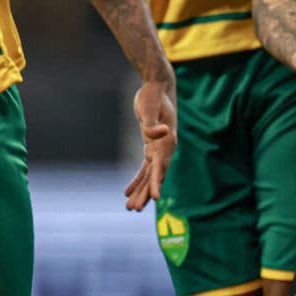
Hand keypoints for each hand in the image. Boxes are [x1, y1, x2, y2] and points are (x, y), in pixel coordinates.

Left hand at [124, 78, 175, 209]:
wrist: (157, 86)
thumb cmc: (154, 96)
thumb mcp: (150, 108)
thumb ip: (153, 123)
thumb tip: (163, 133)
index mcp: (168, 142)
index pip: (161, 167)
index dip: (157, 183)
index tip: (154, 198)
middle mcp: (165, 149)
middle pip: (155, 176)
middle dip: (145, 193)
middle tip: (134, 209)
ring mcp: (159, 149)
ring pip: (149, 176)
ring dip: (141, 191)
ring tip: (130, 208)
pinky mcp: (151, 147)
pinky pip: (144, 169)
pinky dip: (137, 180)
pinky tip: (127, 191)